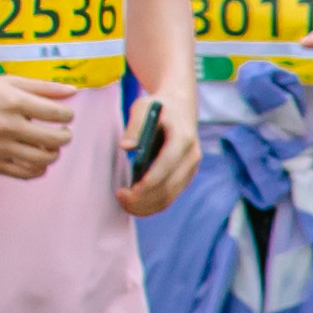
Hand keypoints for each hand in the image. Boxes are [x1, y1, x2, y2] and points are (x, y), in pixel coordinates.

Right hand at [0, 72, 75, 178]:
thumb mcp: (9, 82)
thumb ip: (42, 87)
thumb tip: (73, 92)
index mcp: (14, 102)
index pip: (56, 114)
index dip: (68, 116)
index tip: (65, 116)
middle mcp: (8, 126)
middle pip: (54, 140)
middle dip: (66, 137)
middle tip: (62, 133)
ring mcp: (0, 147)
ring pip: (42, 160)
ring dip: (54, 154)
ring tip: (50, 147)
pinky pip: (24, 173)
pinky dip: (38, 170)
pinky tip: (38, 161)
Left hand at [114, 96, 198, 216]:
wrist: (180, 108)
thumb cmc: (158, 107)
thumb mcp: (143, 106)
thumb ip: (135, 125)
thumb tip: (127, 147)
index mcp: (183, 137)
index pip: (168, 164)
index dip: (150, 181)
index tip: (130, 190)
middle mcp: (192, 156)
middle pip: (169, 187)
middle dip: (144, 198)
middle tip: (120, 197)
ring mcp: (191, 169)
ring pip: (169, 197)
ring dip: (146, 205)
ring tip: (124, 202)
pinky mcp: (185, 177)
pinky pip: (169, 197)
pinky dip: (152, 205)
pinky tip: (134, 203)